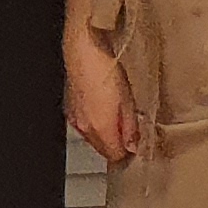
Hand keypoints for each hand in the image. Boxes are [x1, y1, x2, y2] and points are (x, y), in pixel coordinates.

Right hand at [66, 35, 137, 163]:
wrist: (83, 51)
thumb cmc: (105, 70)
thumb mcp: (128, 100)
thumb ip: (131, 127)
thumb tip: (134, 145)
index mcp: (100, 128)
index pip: (115, 156)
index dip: (128, 154)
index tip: (137, 146)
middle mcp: (84, 127)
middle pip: (102, 149)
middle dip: (116, 145)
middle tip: (131, 132)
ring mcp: (74, 118)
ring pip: (93, 138)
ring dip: (105, 133)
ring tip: (118, 116)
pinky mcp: (69, 108)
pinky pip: (84, 124)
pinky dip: (94, 122)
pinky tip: (103, 107)